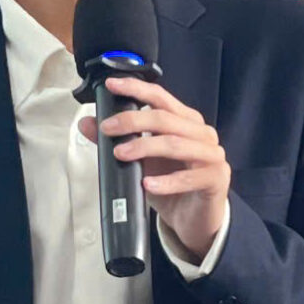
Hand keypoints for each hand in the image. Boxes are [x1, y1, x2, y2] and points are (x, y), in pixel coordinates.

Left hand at [79, 73, 231, 262]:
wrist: (194, 218)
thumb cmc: (171, 185)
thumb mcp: (141, 161)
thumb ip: (118, 140)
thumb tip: (88, 124)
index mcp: (185, 121)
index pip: (161, 97)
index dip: (136, 89)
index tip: (112, 85)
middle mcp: (202, 133)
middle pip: (166, 118)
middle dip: (133, 120)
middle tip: (108, 129)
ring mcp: (212, 155)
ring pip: (176, 144)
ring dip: (145, 147)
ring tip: (121, 154)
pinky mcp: (215, 179)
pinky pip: (189, 178)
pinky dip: (166, 182)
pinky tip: (148, 184)